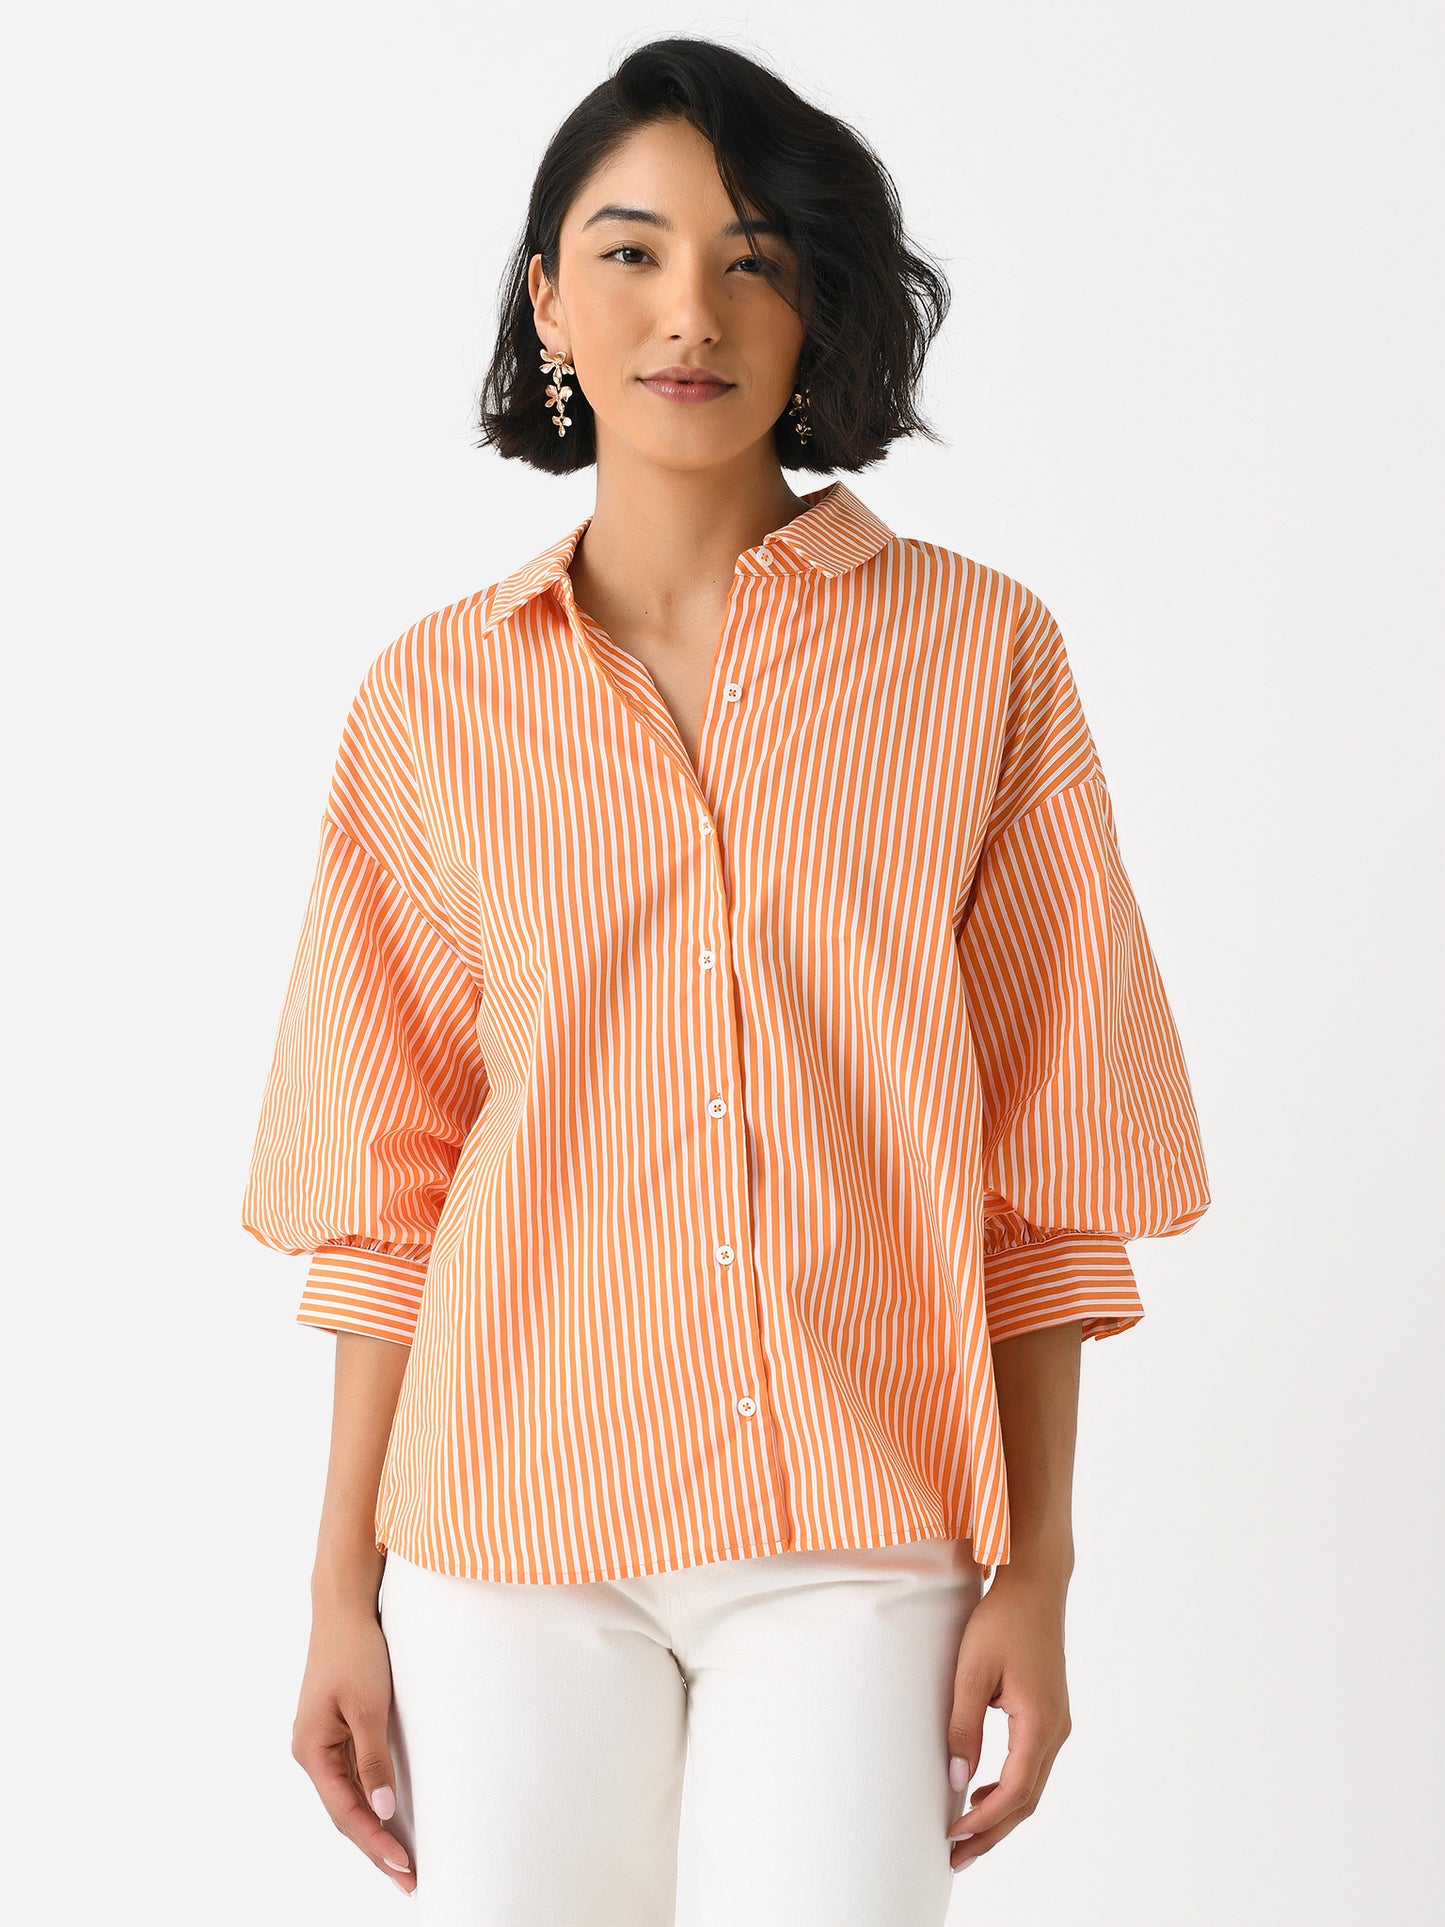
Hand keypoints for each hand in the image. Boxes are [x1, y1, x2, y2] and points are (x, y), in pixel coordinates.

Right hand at [292, 1600, 416, 1896]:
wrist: (344, 1607)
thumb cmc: (354, 1650)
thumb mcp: (368, 1707)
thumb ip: (373, 1761)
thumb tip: (381, 1811)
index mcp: (312, 1749)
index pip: (346, 1812)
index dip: (376, 1842)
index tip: (404, 1866)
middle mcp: (312, 1750)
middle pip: (345, 1812)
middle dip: (376, 1846)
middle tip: (408, 1878)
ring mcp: (323, 1740)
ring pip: (349, 1797)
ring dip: (374, 1827)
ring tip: (401, 1859)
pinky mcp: (337, 1728)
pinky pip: (352, 1775)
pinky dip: (371, 1799)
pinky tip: (388, 1815)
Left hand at [944, 1569, 1071, 1872]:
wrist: (1034, 1586)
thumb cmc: (1002, 1620)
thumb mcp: (972, 1671)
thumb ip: (963, 1726)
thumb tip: (957, 1779)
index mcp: (1040, 1723)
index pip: (1015, 1791)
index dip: (983, 1820)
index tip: (952, 1835)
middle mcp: (1056, 1730)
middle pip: (1026, 1800)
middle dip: (991, 1832)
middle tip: (955, 1857)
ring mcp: (1057, 1723)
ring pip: (1031, 1786)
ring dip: (1000, 1814)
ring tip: (965, 1834)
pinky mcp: (1049, 1714)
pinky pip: (1031, 1765)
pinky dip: (1009, 1788)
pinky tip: (983, 1791)